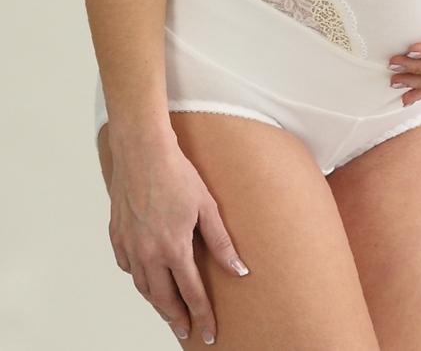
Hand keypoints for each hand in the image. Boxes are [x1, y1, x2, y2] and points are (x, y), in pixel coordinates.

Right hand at [107, 131, 249, 343]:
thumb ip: (221, 242)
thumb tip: (238, 270)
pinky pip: (126, 266)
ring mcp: (130, 244)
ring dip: (156, 302)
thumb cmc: (177, 174)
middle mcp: (148, 253)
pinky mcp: (117, 233)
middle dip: (176, 318)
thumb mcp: (207, 206)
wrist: (143, 152)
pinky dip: (137, 277)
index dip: (202, 315)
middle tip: (186, 331)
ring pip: (142, 286)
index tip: (208, 333)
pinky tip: (144, 277)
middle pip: (163, 298)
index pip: (191, 293)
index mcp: (173, 248)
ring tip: (168, 311)